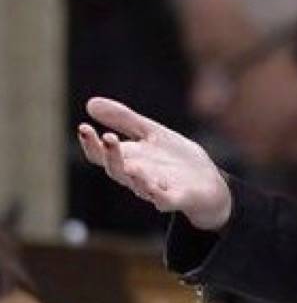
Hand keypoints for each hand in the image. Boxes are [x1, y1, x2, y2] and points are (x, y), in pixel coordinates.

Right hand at [77, 97, 231, 231]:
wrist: (208, 182)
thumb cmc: (174, 158)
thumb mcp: (150, 132)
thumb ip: (124, 120)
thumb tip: (90, 103)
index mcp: (128, 159)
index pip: (101, 154)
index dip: (90, 143)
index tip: (83, 127)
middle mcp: (137, 177)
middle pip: (116, 170)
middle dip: (111, 155)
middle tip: (108, 137)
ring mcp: (155, 189)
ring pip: (138, 186)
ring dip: (133, 175)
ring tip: (130, 163)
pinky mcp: (175, 199)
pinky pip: (163, 199)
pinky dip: (158, 194)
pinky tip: (154, 185)